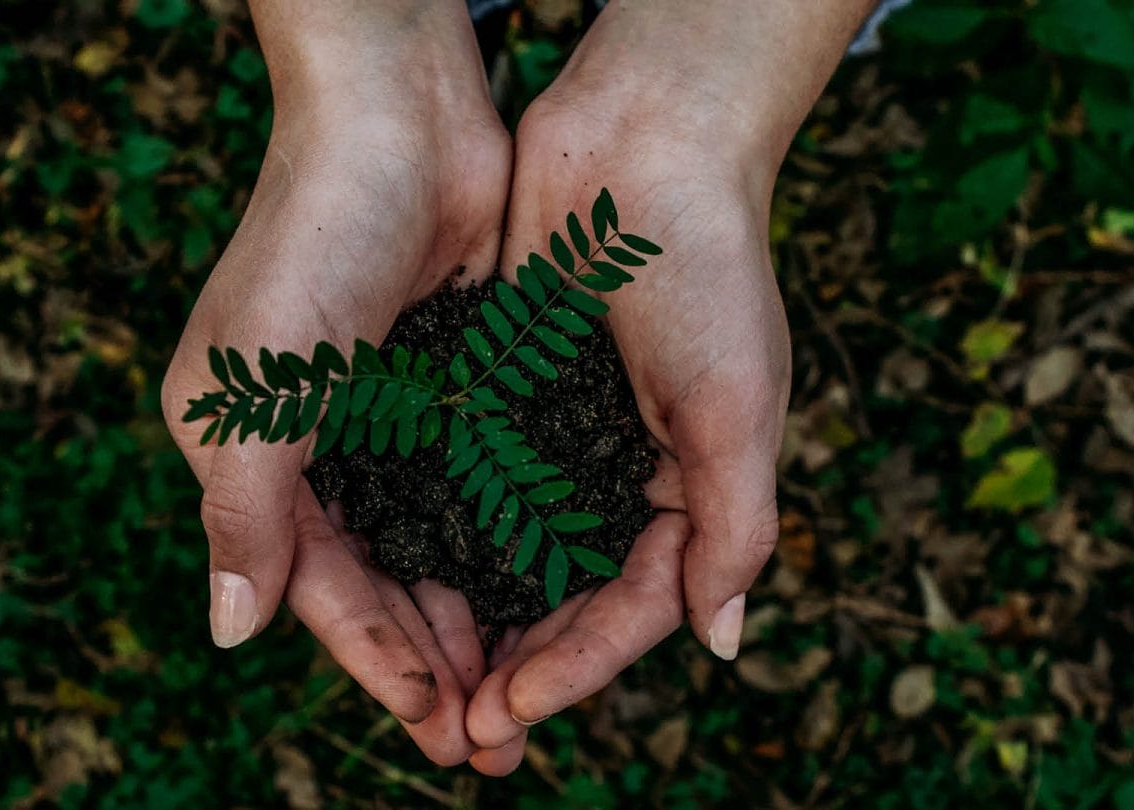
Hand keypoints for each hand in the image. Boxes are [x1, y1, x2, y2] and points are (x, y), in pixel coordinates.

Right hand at [159, 1, 508, 765]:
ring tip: (524, 692)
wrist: (398, 115)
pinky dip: (505, 545)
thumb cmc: (311, 240)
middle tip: (491, 742)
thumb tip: (229, 634)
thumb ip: (244, 514)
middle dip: (432, 663)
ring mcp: (389, 416)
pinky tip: (547, 595)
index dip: (374, 659)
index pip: (316, 585)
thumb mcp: (258, 388)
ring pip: (435, 546)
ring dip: (474, 620)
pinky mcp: (452, 384)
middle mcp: (316, 445)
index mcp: (250, 452)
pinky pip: (479, 488)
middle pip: (379, 582)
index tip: (436, 723)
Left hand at [458, 0, 876, 773]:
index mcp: (688, 487)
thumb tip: (722, 645)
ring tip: (424, 683)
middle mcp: (619, 472)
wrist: (644, 142)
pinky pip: (465, 482)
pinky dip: (438, 534)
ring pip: (507, 554)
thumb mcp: (738, 407)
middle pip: (564, 598)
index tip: (514, 709)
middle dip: (519, 667)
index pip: (633, 606)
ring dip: (472, 620)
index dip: (578, 666)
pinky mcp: (500, 392)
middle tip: (461, 733)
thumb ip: (734, 527)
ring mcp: (556, 435)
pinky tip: (395, 577)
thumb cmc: (709, 270)